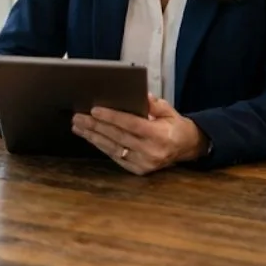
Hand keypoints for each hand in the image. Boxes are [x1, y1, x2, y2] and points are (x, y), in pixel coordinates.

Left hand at [71, 94, 207, 174]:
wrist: (187, 147)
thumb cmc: (174, 126)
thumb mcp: (168, 110)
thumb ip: (153, 103)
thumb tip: (138, 95)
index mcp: (159, 135)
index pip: (130, 124)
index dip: (111, 117)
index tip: (94, 110)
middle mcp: (151, 151)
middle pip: (117, 136)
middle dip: (95, 126)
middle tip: (78, 117)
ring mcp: (144, 163)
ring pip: (113, 148)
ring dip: (93, 137)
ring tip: (79, 127)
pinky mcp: (139, 170)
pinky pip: (116, 157)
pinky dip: (102, 146)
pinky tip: (91, 137)